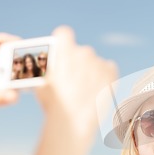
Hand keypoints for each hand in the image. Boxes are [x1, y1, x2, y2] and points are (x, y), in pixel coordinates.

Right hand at [36, 26, 117, 140]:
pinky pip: (109, 69)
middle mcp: (83, 52)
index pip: (64, 34)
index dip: (63, 43)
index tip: (63, 52)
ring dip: (91, 72)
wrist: (73, 120)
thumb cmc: (54, 103)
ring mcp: (99, 62)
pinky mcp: (111, 73)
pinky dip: (105, 76)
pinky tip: (98, 88)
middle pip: (81, 52)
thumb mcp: (42, 83)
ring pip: (95, 63)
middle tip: (74, 81)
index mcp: (64, 49)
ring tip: (86, 91)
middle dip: (78, 63)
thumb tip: (53, 71)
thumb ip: (50, 70)